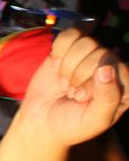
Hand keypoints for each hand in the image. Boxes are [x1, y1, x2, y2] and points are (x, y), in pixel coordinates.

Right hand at [18, 28, 128, 147]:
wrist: (40, 122)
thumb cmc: (72, 125)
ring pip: (86, 42)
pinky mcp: (69, 50)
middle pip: (101, 53)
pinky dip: (59, 50)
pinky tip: (57, 66)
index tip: (82, 98)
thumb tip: (106, 68)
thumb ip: (108, 97)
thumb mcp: (95, 120)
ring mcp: (89, 57)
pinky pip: (69, 35)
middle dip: (80, 75)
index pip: (119, 67)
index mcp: (124, 86)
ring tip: (66, 83)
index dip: (97, 80)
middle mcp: (110, 68)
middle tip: (73, 93)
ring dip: (68, 65)